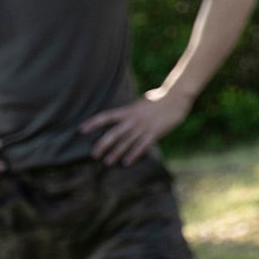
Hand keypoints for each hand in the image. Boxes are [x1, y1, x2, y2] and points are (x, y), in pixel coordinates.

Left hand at [79, 87, 193, 165]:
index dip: (93, 123)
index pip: (106, 116)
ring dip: (116, 152)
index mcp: (129, 110)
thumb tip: (125, 115)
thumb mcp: (142, 102)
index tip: (82, 129)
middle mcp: (133, 119)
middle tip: (94, 154)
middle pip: (114, 133)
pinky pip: (142, 146)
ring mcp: (144, 126)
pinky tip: (127, 162)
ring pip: (126, 142)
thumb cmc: (160, 98)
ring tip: (108, 162)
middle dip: (103, 144)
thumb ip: (133, 110)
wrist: (176, 96)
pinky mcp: (154, 132)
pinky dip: (134, 154)